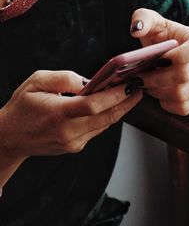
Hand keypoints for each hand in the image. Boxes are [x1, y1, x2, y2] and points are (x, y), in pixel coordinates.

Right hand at [0, 70, 141, 159]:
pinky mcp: (77, 146)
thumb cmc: (22, 107)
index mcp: (58, 114)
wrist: (10, 137)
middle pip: (107, 117)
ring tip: (129, 94)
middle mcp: (69, 131)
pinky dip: (106, 116)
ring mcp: (74, 142)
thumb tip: (91, 82)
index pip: (95, 105)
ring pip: (105, 124)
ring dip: (120, 109)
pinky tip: (111, 105)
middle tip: (139, 88)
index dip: (116, 95)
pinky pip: (98, 129)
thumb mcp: (36, 82)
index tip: (130, 84)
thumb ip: (65, 78)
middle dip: (127, 102)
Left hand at [130, 8, 188, 115]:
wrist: (174, 51)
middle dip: (156, 80)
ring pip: (181, 95)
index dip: (168, 60)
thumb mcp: (154, 23)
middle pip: (182, 78)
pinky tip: (159, 94)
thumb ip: (143, 19)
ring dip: (159, 92)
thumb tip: (137, 29)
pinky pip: (184, 108)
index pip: (187, 55)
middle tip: (140, 78)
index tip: (153, 60)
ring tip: (148, 85)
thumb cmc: (163, 37)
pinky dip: (167, 104)